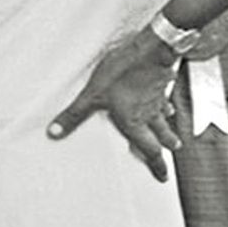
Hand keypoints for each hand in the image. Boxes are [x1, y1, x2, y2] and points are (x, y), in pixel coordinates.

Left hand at [48, 29, 181, 180]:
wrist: (151, 48)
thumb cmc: (122, 72)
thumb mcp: (91, 95)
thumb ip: (73, 115)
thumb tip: (53, 133)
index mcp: (135, 122)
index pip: (149, 150)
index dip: (157, 165)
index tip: (163, 178)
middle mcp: (150, 114)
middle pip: (162, 136)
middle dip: (166, 148)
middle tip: (171, 155)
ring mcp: (158, 98)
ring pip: (166, 119)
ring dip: (169, 129)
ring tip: (175, 138)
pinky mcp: (161, 83)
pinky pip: (165, 100)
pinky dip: (167, 107)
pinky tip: (167, 105)